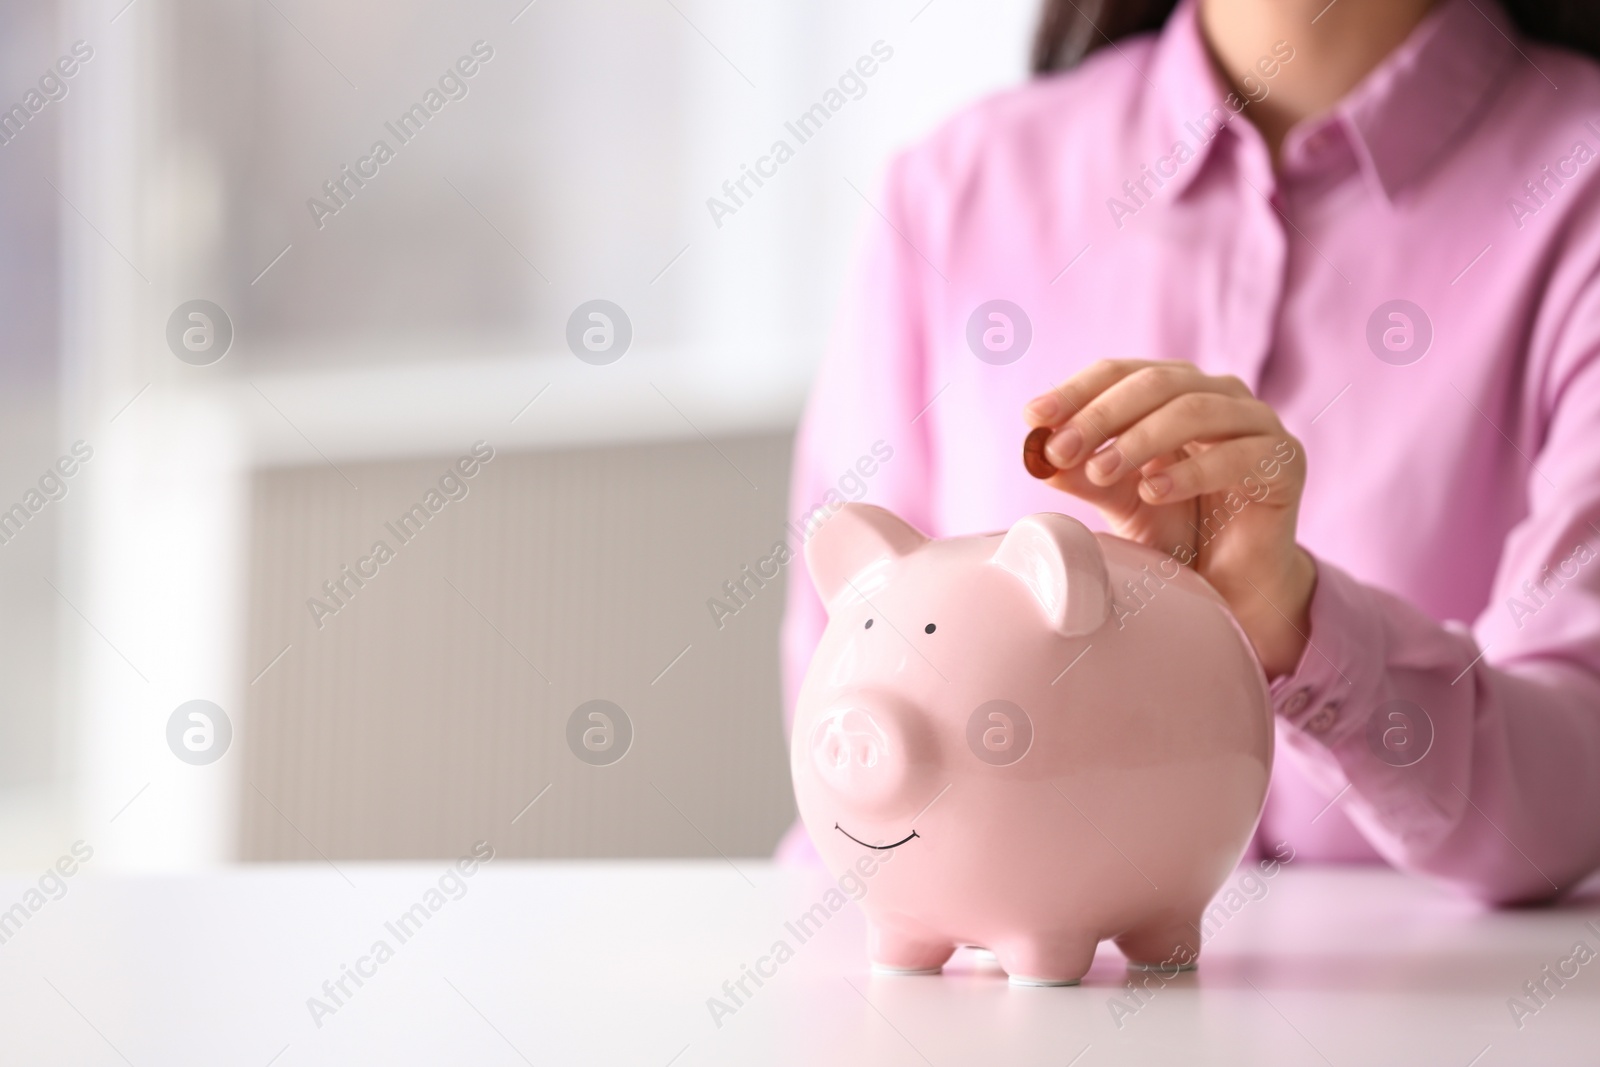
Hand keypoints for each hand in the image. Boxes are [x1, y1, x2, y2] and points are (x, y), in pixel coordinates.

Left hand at [1024, 360, 1314, 677]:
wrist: (1231, 583)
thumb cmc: (1175, 529)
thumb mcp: (1117, 498)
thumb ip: (1082, 471)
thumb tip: (1035, 451)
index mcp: (1176, 390)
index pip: (1121, 372)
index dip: (1076, 391)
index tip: (1033, 418)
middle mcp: (1219, 395)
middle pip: (1155, 384)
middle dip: (1100, 415)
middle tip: (1060, 449)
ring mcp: (1257, 423)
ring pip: (1195, 410)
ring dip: (1139, 439)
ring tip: (1100, 473)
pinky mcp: (1286, 460)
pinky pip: (1236, 456)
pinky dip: (1189, 471)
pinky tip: (1153, 492)